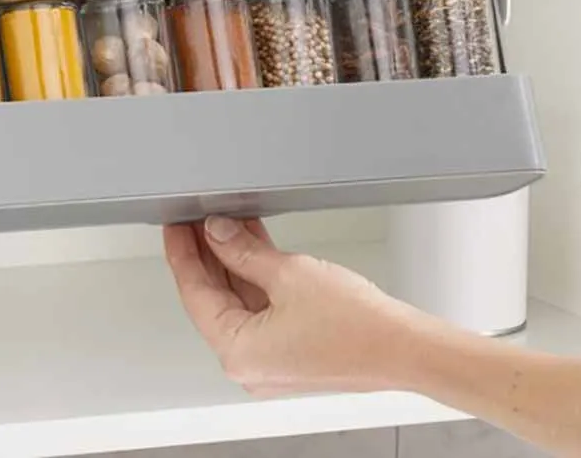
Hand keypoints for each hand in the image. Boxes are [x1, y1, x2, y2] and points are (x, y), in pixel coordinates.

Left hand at [163, 216, 426, 395]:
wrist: (405, 347)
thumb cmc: (357, 327)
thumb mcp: (288, 273)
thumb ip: (243, 251)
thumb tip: (217, 232)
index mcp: (238, 352)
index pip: (194, 293)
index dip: (182, 253)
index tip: (176, 226)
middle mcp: (249, 362)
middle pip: (214, 297)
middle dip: (207, 253)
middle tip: (196, 217)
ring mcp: (270, 356)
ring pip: (239, 298)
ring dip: (232, 259)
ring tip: (223, 221)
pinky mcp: (291, 345)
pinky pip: (261, 305)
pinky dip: (255, 274)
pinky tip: (252, 242)